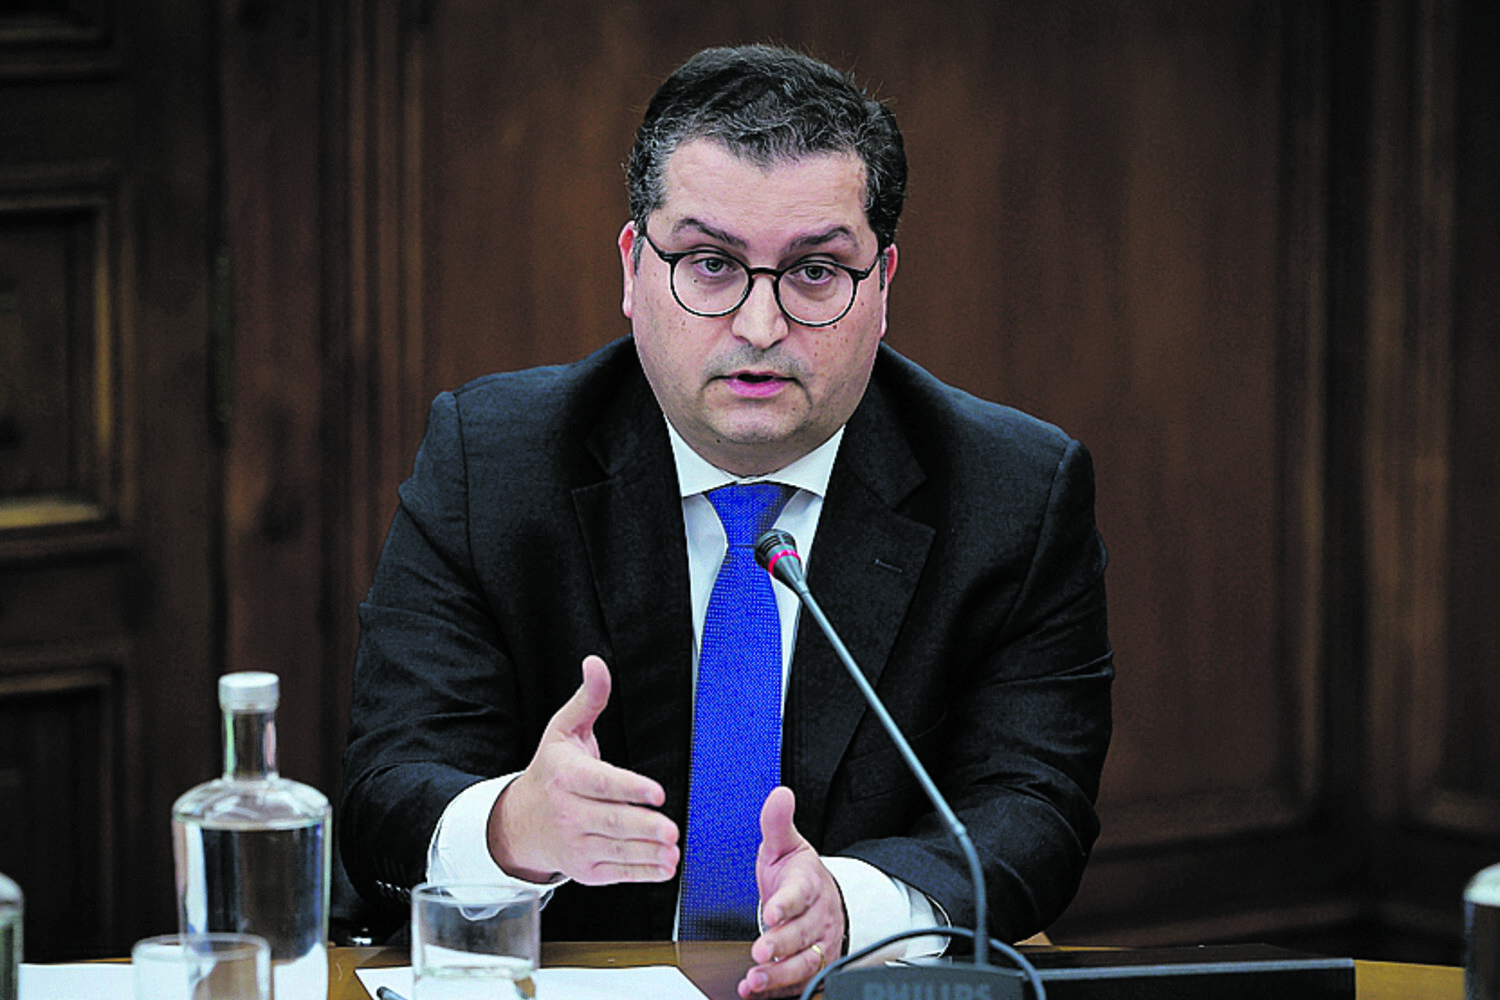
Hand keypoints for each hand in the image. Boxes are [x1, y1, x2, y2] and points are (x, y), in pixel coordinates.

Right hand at [487, 655, 679, 883]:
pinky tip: (665, 867)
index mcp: (566, 776)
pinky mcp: (586, 869)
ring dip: (648, 851)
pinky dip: (642, 872)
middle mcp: (569, 812)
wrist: (520, 823)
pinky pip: (618, 871)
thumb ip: (588, 698)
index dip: (629, 788)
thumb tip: (595, 662)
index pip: (600, 783)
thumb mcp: (563, 730)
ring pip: (617, 848)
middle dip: (644, 826)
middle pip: (611, 820)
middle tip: (671, 829)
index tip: (657, 792)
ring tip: (673, 849)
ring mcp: (577, 844)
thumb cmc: (551, 771)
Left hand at [738, 787, 845, 998]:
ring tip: (755, 978)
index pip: (800, 894)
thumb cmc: (798, 875)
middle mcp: (816, 917)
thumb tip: (780, 794)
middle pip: (803, 934)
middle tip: (760, 950)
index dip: (787, 905)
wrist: (821, 898)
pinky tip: (755, 990)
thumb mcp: (786, 846)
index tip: (772, 912)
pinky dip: (777, 990)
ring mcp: (817, 944)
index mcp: (808, 884)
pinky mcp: (812, 965)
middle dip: (781, 944)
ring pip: (804, 963)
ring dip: (780, 974)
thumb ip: (777, 824)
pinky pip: (798, 982)